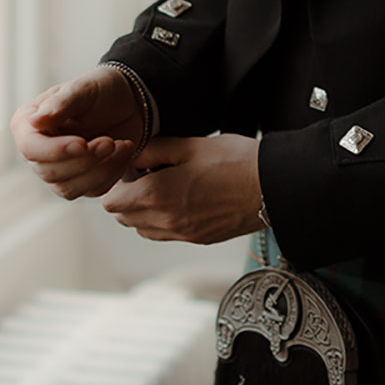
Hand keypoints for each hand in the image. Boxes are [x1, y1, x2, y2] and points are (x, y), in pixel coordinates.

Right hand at [11, 66, 144, 199]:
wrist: (128, 102)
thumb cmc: (101, 89)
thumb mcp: (83, 89)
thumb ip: (61, 103)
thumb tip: (35, 121)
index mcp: (28, 124)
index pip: (30, 148)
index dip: (55, 151)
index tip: (82, 144)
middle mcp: (38, 151)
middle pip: (50, 173)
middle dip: (84, 160)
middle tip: (110, 142)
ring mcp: (58, 169)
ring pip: (69, 189)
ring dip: (100, 170)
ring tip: (121, 145)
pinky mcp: (80, 181)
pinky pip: (92, 191)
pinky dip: (112, 174)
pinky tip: (124, 151)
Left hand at [103, 133, 261, 242]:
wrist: (272, 187)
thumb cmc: (236, 162)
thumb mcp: (191, 145)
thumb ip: (155, 150)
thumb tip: (133, 156)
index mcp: (158, 195)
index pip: (112, 202)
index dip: (116, 183)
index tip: (131, 168)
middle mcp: (165, 221)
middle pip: (123, 218)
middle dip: (126, 197)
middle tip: (146, 174)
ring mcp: (182, 235)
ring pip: (142, 229)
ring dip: (142, 211)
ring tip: (164, 187)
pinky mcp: (197, 240)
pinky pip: (165, 235)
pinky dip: (161, 221)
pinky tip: (181, 199)